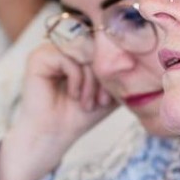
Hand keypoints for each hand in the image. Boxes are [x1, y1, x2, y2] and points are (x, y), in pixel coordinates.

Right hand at [0, 43, 116, 179]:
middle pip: (95, 45)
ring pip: (83, 50)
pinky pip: (67, 56)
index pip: (104, 44)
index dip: (112, 66)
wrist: (55, 135)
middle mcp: (65, 45)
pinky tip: (74, 96)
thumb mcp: (110, 90)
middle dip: (104, 75)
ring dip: (91, 80)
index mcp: (80, 50)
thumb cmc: (81, 114)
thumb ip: (121, 71)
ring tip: (88, 102)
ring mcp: (50, 49)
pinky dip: (76, 78)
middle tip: (102, 100)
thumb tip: (141, 57)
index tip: (113, 95)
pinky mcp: (38, 57)